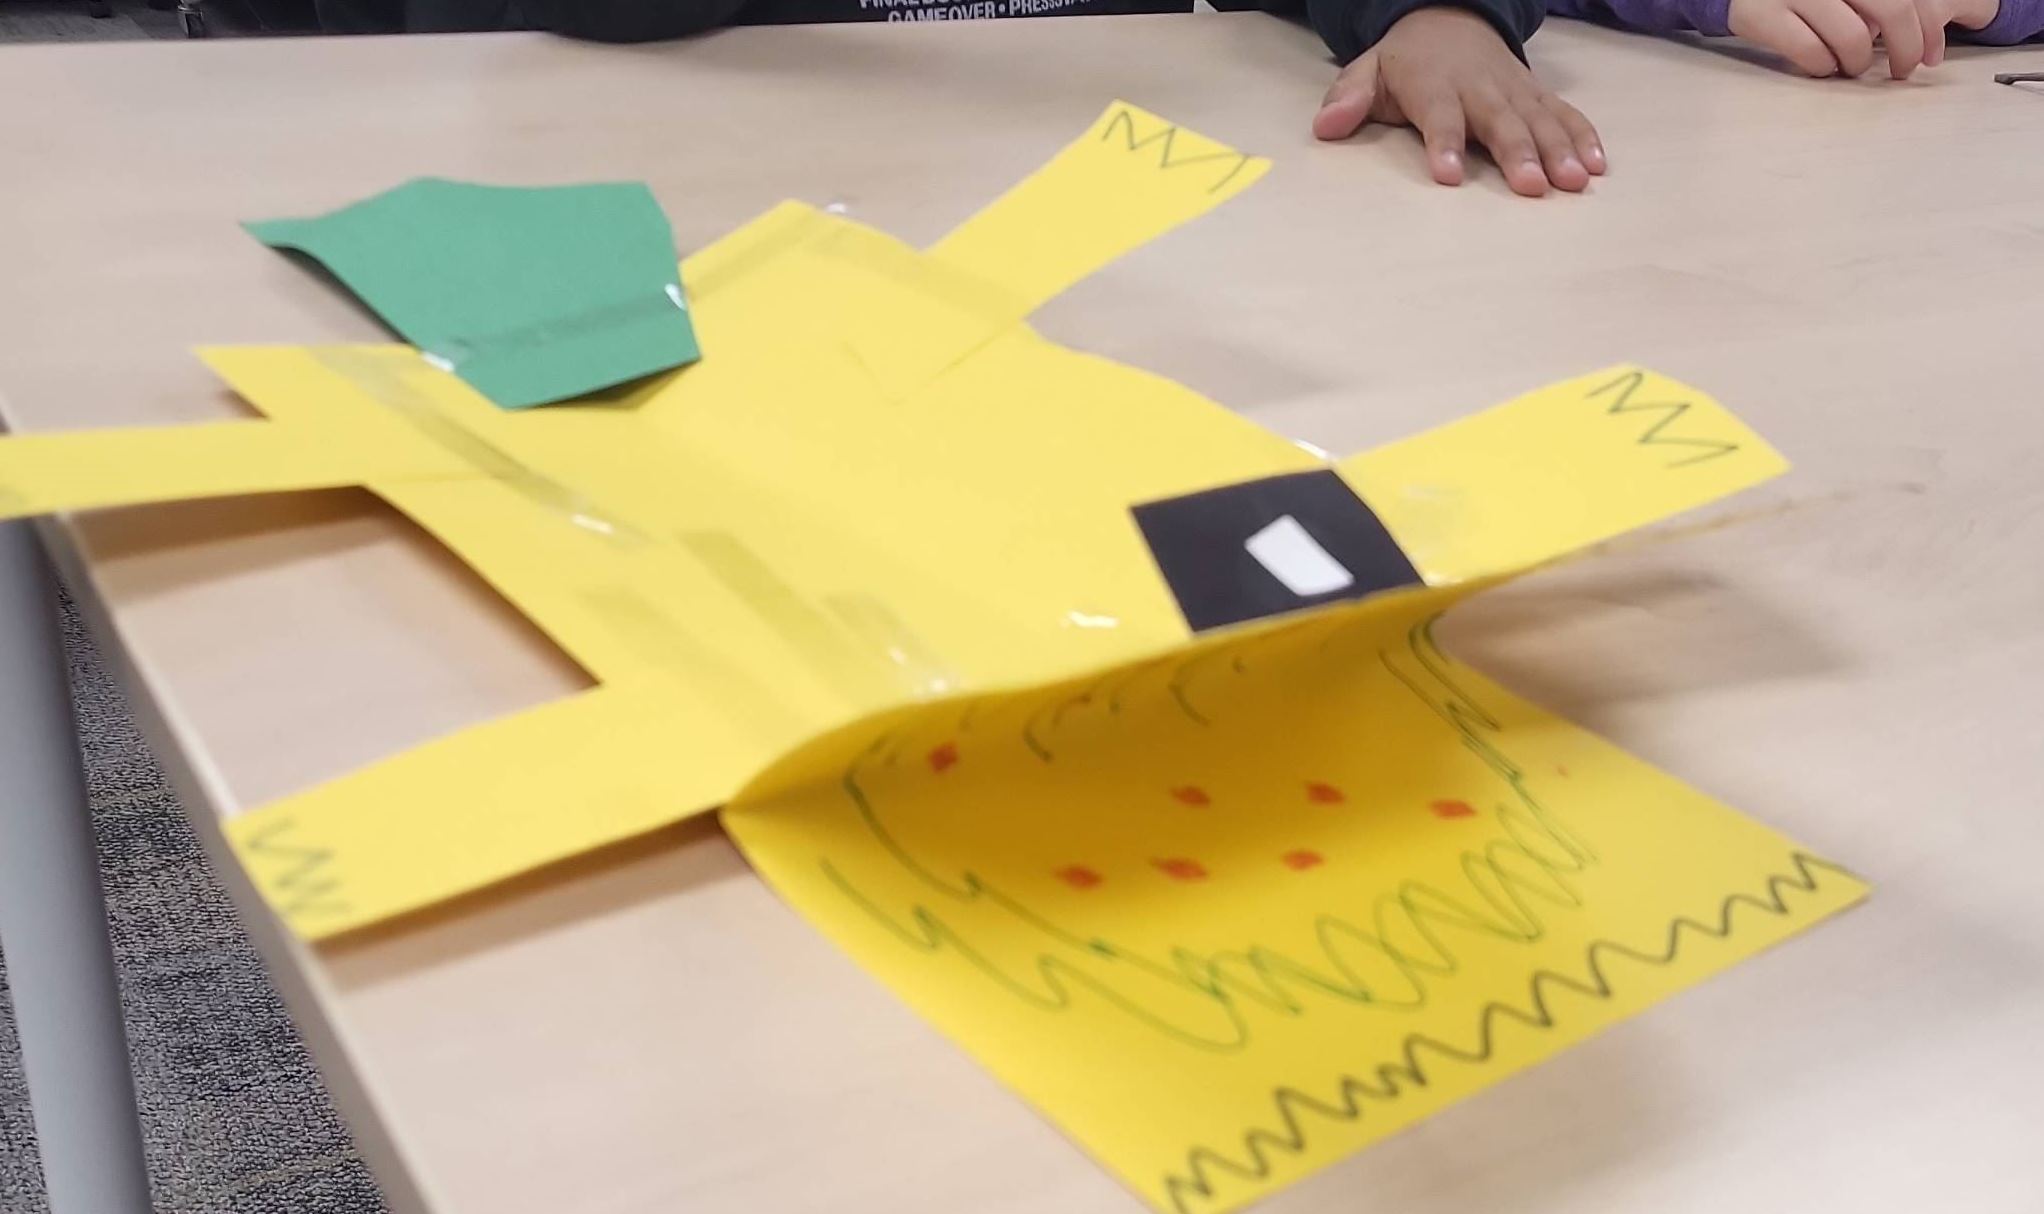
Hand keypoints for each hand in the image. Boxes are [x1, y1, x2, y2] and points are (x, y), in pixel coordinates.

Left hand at [1312, 8, 1604, 197]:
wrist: (1449, 17)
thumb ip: (1348, 98)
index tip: (1447, 175)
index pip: (1440, 116)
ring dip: (1559, 150)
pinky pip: (1563, 113)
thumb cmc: (1404, 62)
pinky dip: (1583, 136)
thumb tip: (1325, 126)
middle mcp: (1479, 87)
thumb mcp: (1368, 71)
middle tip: (1531, 187)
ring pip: (1539, 119)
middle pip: (1500, 122)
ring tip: (1573, 182)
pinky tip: (1596, 165)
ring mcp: (1513, 90)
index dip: (1444, 143)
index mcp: (1434, 85)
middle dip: (1517, 153)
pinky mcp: (1536, 94)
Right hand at [1727, 0, 1955, 76]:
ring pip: (1852, 37)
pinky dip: (1822, 67)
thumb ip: (1880, 4)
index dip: (1929, 28)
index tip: (1931, 56)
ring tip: (1851, 67)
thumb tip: (1929, 35)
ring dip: (1858, 62)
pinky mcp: (1763, 15)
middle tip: (1902, 70)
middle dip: (1906, 48)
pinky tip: (1822, 66)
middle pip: (1892, 9)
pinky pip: (1810, 53)